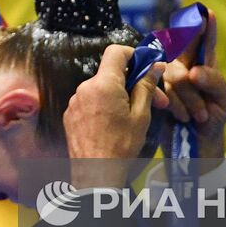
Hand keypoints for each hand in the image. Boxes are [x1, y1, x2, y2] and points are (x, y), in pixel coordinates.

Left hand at [64, 44, 166, 190]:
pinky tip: (114, 125)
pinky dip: (104, 106)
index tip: (147, 68)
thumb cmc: (121, 146)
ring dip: (119, 96)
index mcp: (104, 84)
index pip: (116, 52)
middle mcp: (85, 87)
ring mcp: (74, 101)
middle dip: (133, 82)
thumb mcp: (140, 115)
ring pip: (101, 88)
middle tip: (156, 101)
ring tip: (134, 118)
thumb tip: (155, 65)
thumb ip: (146, 86)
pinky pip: (90, 101)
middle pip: (111, 73)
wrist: (95, 175)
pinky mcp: (70, 115)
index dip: (133, 55)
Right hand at [158, 11, 225, 166]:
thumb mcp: (225, 100)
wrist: (197, 145)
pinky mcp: (156, 91)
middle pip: (183, 53)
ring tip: (197, 117)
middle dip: (193, 79)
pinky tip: (182, 117)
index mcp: (205, 64)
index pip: (205, 41)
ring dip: (188, 100)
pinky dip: (175, 105)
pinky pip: (162, 89)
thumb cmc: (214, 118)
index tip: (208, 12)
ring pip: (175, 75)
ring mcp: (169, 78)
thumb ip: (215, 82)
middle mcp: (185, 66)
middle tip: (202, 104)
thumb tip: (194, 72)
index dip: (206, 27)